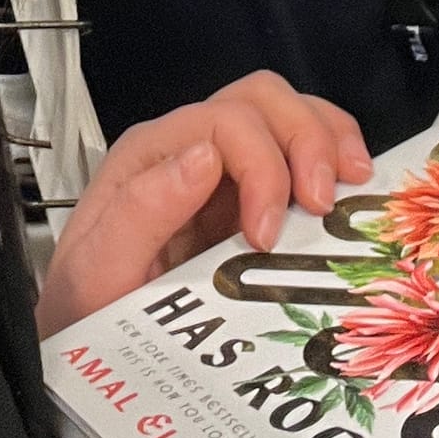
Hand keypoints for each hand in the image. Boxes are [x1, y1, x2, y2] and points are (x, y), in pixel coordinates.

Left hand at [34, 72, 369, 340]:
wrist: (90, 337)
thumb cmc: (91, 306)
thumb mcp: (98, 271)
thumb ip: (140, 211)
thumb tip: (202, 158)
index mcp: (151, 156)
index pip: (223, 123)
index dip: (262, 168)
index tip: (267, 234)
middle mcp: (188, 149)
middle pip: (261, 100)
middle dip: (305, 142)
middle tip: (322, 205)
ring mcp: (222, 168)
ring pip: (285, 111)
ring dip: (327, 140)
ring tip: (348, 187)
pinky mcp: (249, 194)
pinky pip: (299, 148)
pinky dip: (333, 156)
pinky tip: (348, 189)